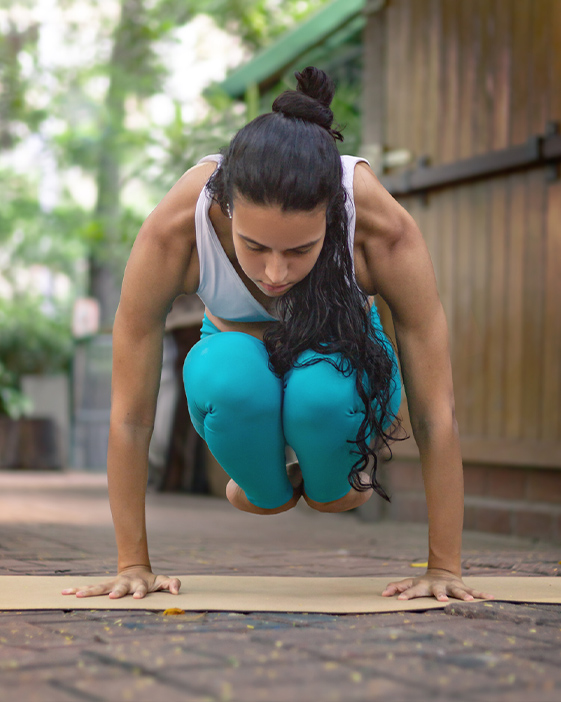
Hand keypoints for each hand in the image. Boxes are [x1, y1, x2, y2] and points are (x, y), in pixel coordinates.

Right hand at [61, 565, 180, 599]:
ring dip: (90, 591)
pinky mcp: (104, 587)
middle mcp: (124, 584)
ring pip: (100, 587)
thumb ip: (172, 583)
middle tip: (112, 596)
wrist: (136, 571)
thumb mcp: (163, 581)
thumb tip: (176, 590)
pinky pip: (90, 588)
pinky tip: (65, 593)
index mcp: (139, 584)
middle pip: (119, 588)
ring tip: (78, 594)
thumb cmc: (151, 581)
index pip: (140, 588)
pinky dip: (78, 590)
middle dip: (115, 592)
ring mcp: (113, 585)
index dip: (139, 592)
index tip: (137, 597)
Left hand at [382, 568, 493, 601]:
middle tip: (440, 600)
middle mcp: (437, 585)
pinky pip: (473, 591)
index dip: (406, 594)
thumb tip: (382, 593)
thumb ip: (397, 587)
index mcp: (422, 586)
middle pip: (437, 590)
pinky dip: (482, 594)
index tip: (399, 600)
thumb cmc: (422, 583)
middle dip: (438, 594)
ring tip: (470, 600)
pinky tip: (492, 598)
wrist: (442, 572)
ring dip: (463, 595)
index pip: (412, 590)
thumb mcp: (410, 583)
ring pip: (458, 590)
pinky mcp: (463, 587)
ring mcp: (451, 586)